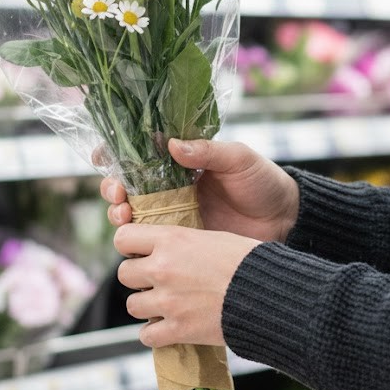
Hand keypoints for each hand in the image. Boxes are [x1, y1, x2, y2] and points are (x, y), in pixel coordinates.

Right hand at [101, 139, 299, 242]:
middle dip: (112, 190)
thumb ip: (207, 151)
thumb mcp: (238, 159)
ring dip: (118, 215)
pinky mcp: (182, 244)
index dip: (116, 156)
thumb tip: (171, 144)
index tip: (103, 157)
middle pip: (128, 188)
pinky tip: (134, 243)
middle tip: (117, 194)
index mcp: (181, 164)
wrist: (286, 220)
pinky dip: (136, 244)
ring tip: (123, 215)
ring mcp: (175, 218)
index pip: (140, 156)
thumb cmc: (264, 182)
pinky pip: (152, 245)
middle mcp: (171, 190)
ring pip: (133, 217)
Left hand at [114, 223, 258, 346]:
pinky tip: (170, 327)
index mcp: (171, 240)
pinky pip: (146, 336)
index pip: (123, 238)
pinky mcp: (177, 330)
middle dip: (138, 278)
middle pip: (124, 274)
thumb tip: (168, 247)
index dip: (130, 246)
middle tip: (157, 281)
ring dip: (147, 307)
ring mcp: (168, 301)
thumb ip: (182, 242)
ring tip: (166, 305)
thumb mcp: (213, 238)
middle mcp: (163, 268)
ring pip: (132, 306)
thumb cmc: (248, 261)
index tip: (141, 252)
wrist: (269, 295)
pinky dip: (156, 334)